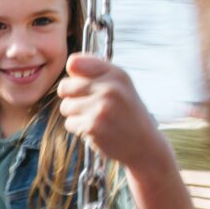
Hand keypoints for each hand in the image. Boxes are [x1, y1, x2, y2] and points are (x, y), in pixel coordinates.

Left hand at [57, 53, 164, 168]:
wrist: (144, 145)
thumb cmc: (127, 114)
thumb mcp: (121, 86)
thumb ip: (97, 73)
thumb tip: (70, 65)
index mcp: (116, 74)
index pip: (74, 63)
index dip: (73, 76)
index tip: (83, 85)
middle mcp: (109, 88)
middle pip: (64, 87)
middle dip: (72, 98)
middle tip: (90, 106)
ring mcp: (100, 107)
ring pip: (65, 106)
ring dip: (76, 115)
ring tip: (96, 118)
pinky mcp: (93, 126)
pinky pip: (70, 123)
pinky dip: (79, 129)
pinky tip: (96, 130)